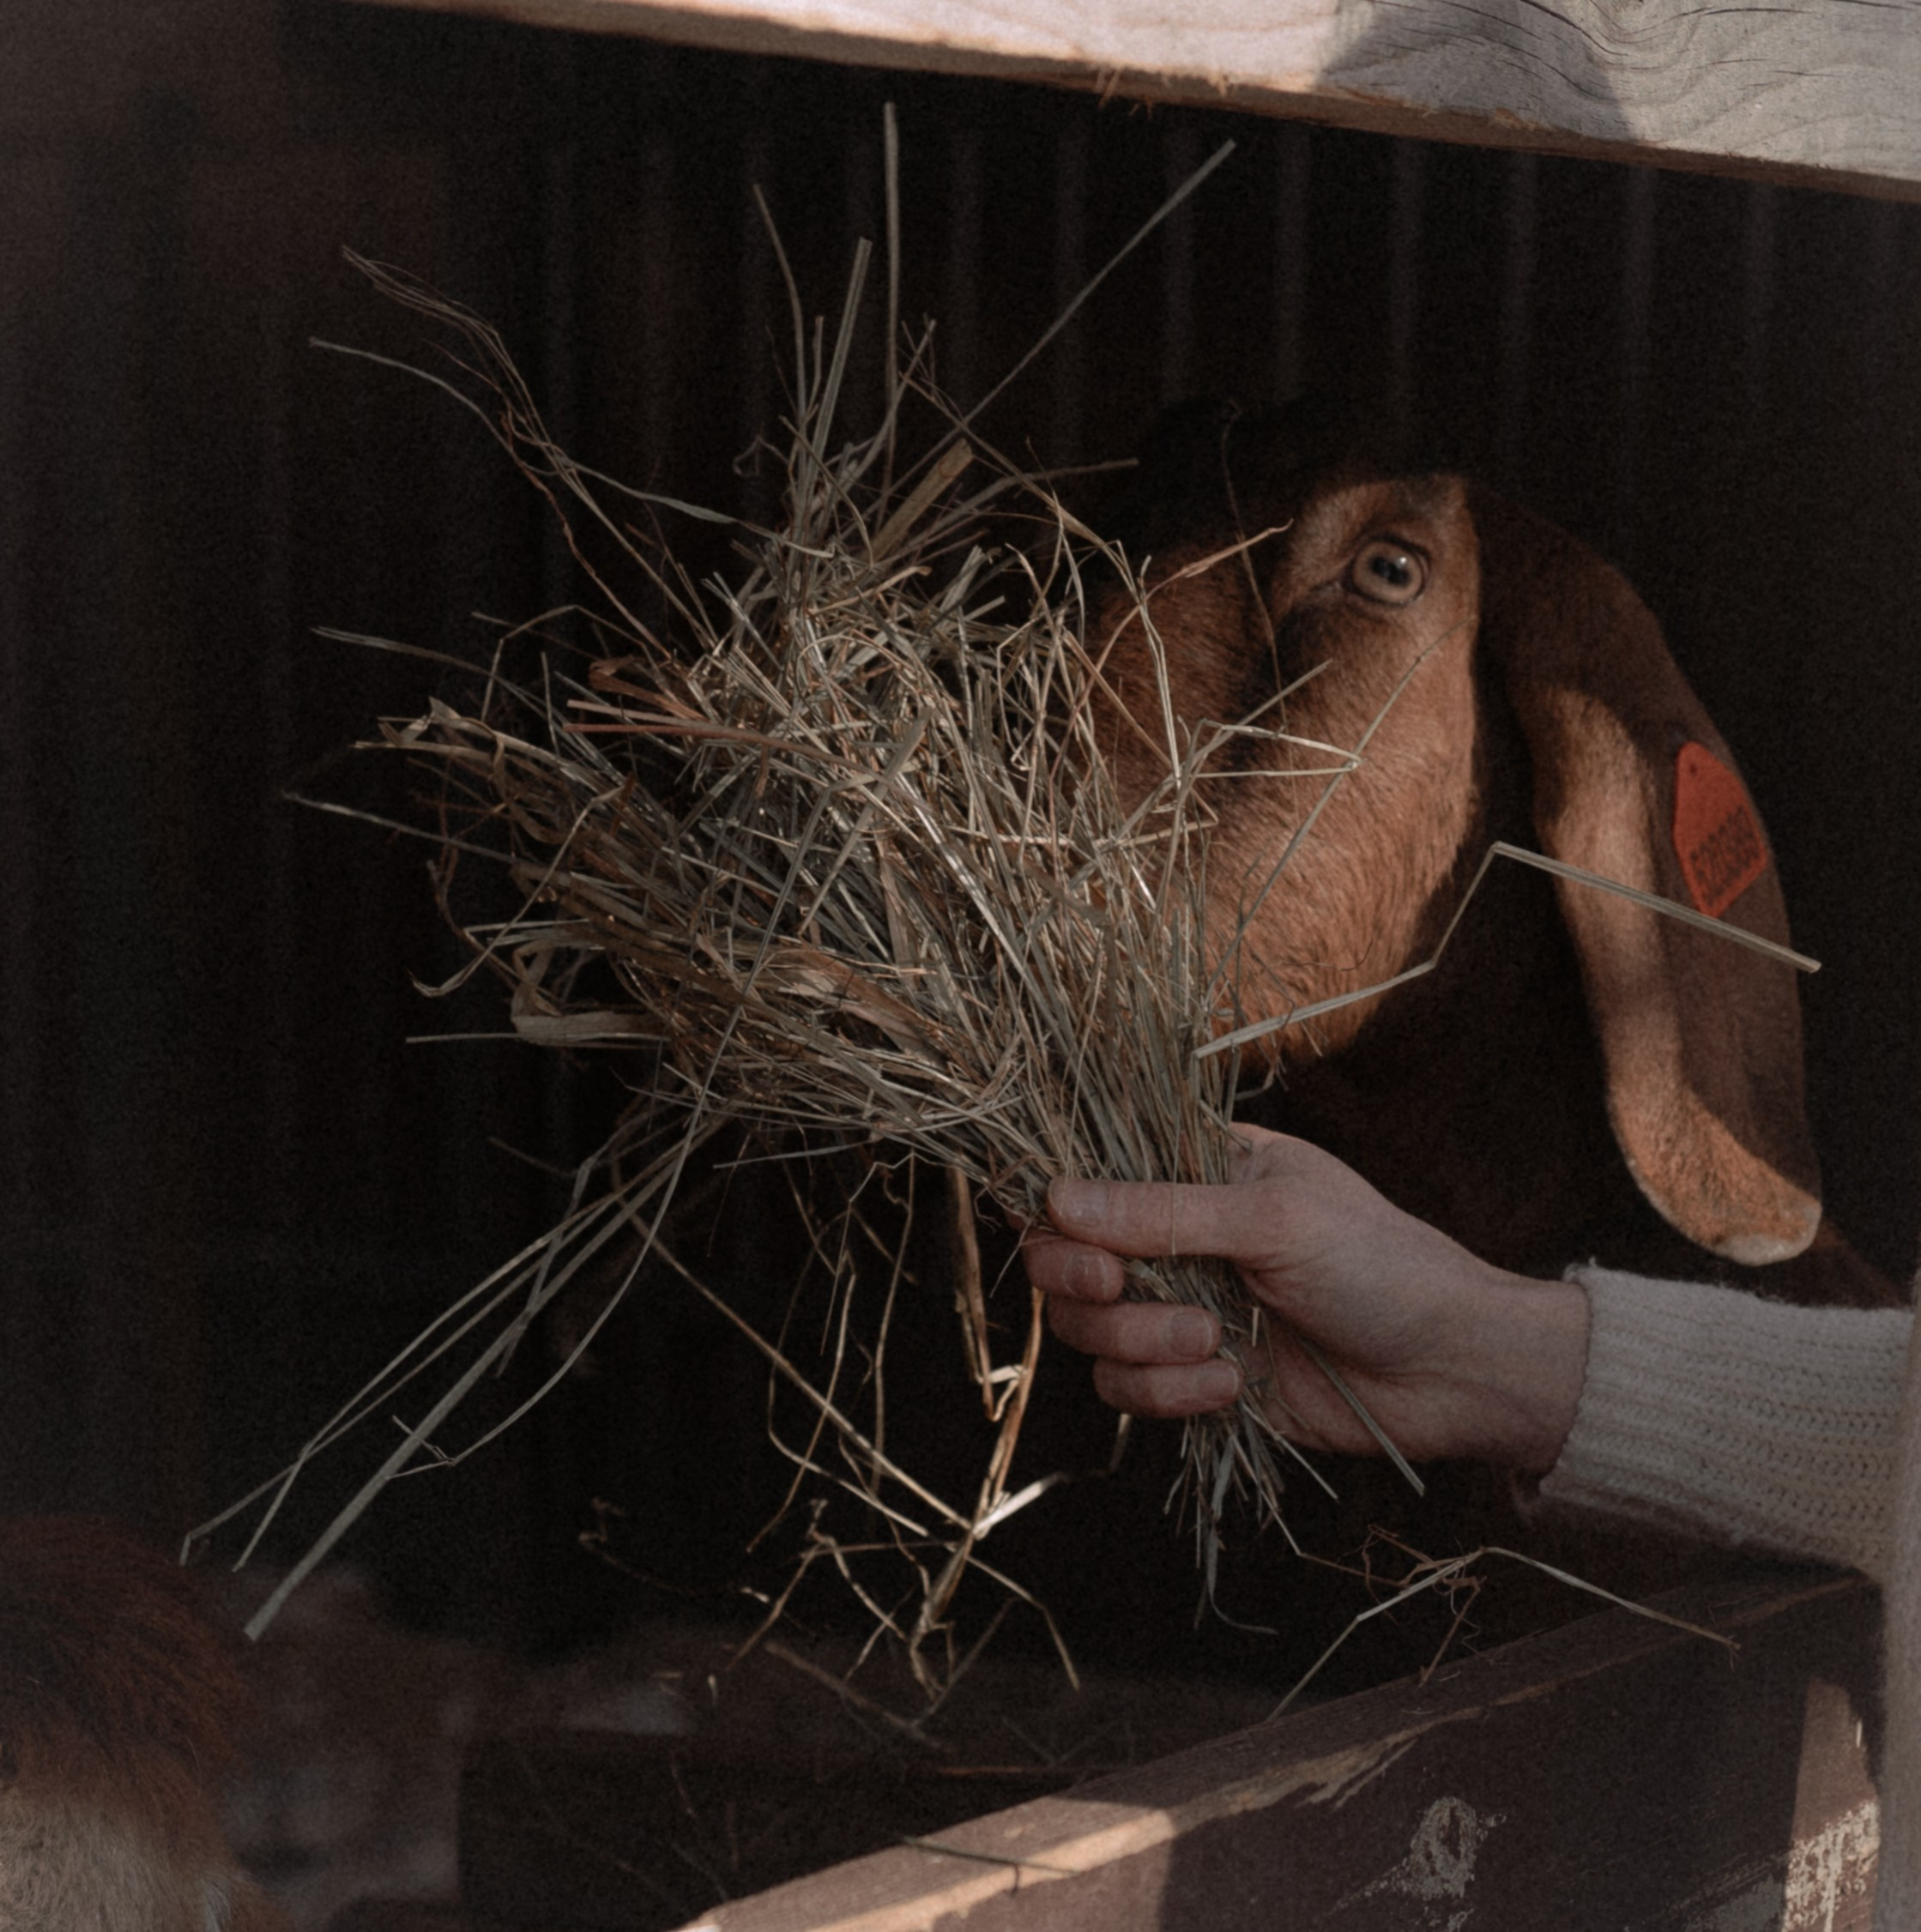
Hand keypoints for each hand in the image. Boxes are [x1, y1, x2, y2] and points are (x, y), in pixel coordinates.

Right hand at [1024, 1127, 1589, 1472]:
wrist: (1449, 1373)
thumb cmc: (1381, 1266)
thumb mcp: (1274, 1221)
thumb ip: (1161, 1212)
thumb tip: (1055, 1199)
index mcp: (1196, 1170)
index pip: (1089, 1174)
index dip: (1057, 1205)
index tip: (1061, 1228)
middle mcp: (1176, 1237)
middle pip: (1067, 1259)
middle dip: (1083, 1281)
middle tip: (1116, 1287)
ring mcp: (1181, 1309)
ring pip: (1090, 1331)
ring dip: (1140, 1342)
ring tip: (1212, 1344)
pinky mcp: (1191, 1379)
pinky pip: (1128, 1390)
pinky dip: (1168, 1393)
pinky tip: (1229, 1385)